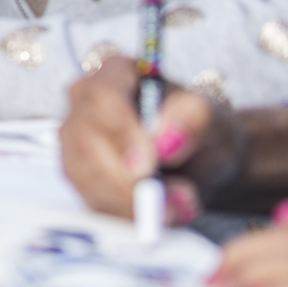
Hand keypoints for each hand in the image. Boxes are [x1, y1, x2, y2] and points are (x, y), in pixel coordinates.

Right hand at [60, 55, 231, 223]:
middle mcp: (83, 101)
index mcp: (114, 72)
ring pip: (82, 172)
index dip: (120, 133)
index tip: (147, 167)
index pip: (103, 97)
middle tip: (166, 201)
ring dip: (127, 200)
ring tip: (174, 208)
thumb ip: (194, 120)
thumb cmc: (203, 130)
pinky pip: (89, 197)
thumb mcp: (212, 119)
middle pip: (84, 138)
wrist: (202, 160)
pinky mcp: (78, 172)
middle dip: (123, 178)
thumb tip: (165, 142)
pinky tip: (158, 214)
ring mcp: (75, 138)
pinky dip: (124, 213)